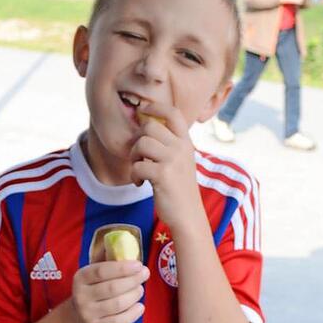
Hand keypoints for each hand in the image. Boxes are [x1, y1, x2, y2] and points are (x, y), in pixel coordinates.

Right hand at [69, 260, 148, 322]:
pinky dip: (132, 314)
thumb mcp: (93, 274)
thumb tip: (122, 242)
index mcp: (80, 277)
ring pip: (117, 305)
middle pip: (112, 288)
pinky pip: (118, 322)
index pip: (102, 271)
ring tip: (140, 289)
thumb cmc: (92, 289)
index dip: (122, 268)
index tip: (139, 264)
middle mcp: (81, 296)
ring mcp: (87, 314)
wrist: (77, 318)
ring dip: (134, 295)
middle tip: (145, 274)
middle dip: (133, 280)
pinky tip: (140, 307)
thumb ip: (106, 259)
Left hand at [130, 103, 200, 231]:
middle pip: (149, 126)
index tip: (142, 110)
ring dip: (134, 157)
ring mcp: (173, 160)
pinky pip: (137, 165)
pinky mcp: (163, 175)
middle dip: (137, 141)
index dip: (155, 107)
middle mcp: (182, 148)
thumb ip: (168, 145)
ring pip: (141, 143)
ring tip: (139, 170)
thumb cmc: (178, 188)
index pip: (173, 113)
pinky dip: (134, 175)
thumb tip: (145, 128)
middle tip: (138, 158)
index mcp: (186, 142)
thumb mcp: (180, 162)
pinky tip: (140, 183)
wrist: (188, 215)